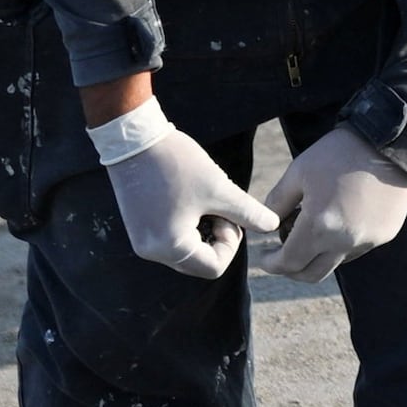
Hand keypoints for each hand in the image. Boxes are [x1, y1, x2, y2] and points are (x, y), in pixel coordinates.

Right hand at [91, 102, 278, 279]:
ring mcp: (142, 241)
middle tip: (219, 206)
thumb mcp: (220, 189)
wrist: (134, 139)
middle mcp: (151, 252)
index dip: (231, 243)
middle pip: (200, 262)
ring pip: (188, 250)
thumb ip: (248, 213)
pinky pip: (173, 239)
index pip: (215, 267)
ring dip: (205, 230)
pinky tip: (190, 198)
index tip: (228, 213)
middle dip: (218, 237)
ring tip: (203, 200)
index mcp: (170, 248)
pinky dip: (189, 225)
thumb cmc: (177, 164)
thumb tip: (272, 226)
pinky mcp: (139, 228)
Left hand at [254, 126, 406, 281]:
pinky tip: (340, 221)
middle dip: (292, 270)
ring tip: (313, 233)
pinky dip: (341, 244)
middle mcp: (345, 241)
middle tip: (282, 256)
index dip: (271, 264)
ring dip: (318, 256)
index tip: (265, 256)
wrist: (392, 143)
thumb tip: (266, 224)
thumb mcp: (298, 172)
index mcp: (320, 226)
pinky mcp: (385, 234)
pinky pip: (357, 248)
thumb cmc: (340, 154)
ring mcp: (368, 239)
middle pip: (312, 274)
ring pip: (335, 262)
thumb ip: (277, 203)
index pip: (288, 262)